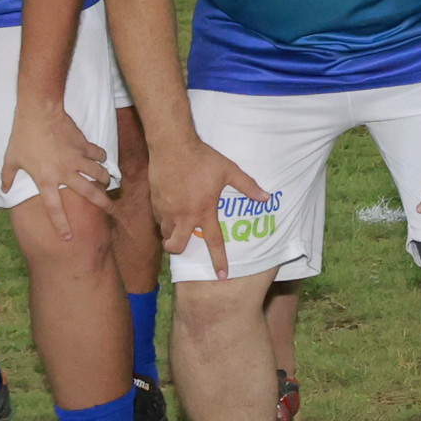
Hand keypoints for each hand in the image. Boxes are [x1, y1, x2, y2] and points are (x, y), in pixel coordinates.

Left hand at [10, 90, 115, 236]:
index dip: (61, 224)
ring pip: (98, 173)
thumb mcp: (11, 158)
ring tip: (108, 183)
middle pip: (88, 193)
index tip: (68, 237)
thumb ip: (8, 176)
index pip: (55, 208)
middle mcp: (65, 173)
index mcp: (46, 180)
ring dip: (105, 179)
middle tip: (111, 210)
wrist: (40, 113)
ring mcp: (77, 159)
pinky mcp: (84, 145)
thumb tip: (3, 189)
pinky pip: (98, 155)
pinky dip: (102, 158)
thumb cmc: (23, 136)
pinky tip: (102, 159)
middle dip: (102, 204)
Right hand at [149, 134, 278, 277]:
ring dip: (171, 233)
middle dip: (178, 250)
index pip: (213, 243)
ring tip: (178, 223)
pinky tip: (170, 207)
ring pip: (165, 233)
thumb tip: (266, 197)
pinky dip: (164, 218)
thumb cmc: (203, 158)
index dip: (218, 261)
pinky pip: (158, 218)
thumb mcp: (229, 170)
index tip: (221, 276)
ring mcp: (166, 210)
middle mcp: (183, 215)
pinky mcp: (154, 202)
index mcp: (203, 211)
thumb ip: (248, 186)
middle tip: (183, 243)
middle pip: (176, 247)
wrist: (172, 145)